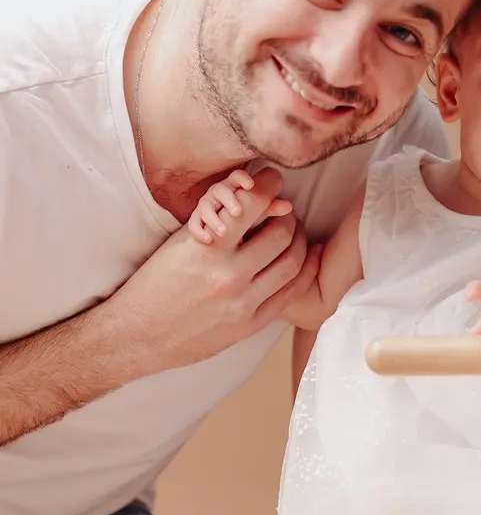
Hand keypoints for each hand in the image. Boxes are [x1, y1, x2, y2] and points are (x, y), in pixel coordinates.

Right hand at [111, 168, 320, 371]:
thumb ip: (217, 222)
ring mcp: (242, 303)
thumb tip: (252, 196)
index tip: (273, 179)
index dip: (269, 185)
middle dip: (288, 215)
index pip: (252, 205)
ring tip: (294, 232)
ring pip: (293, 263)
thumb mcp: (179, 244)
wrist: (137, 335)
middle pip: (282, 233)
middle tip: (284, 209)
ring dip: (300, 241)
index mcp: (206, 249)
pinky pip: (292, 293)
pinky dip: (306, 271)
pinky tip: (309, 257)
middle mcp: (228, 276)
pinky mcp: (250, 325)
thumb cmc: (154, 285)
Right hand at [187, 169, 291, 244]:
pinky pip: (194, 224)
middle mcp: (218, 196)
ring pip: (206, 208)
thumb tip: (289, 206)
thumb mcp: (253, 215)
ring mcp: (205, 209)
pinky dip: (199, 230)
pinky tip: (207, 239)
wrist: (210, 234)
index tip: (250, 185)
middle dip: (229, 200)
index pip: (236, 177)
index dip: (242, 178)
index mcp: (233, 189)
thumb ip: (268, 209)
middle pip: (220, 191)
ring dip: (214, 218)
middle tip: (238, 212)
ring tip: (223, 232)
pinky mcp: (195, 224)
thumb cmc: (238, 221)